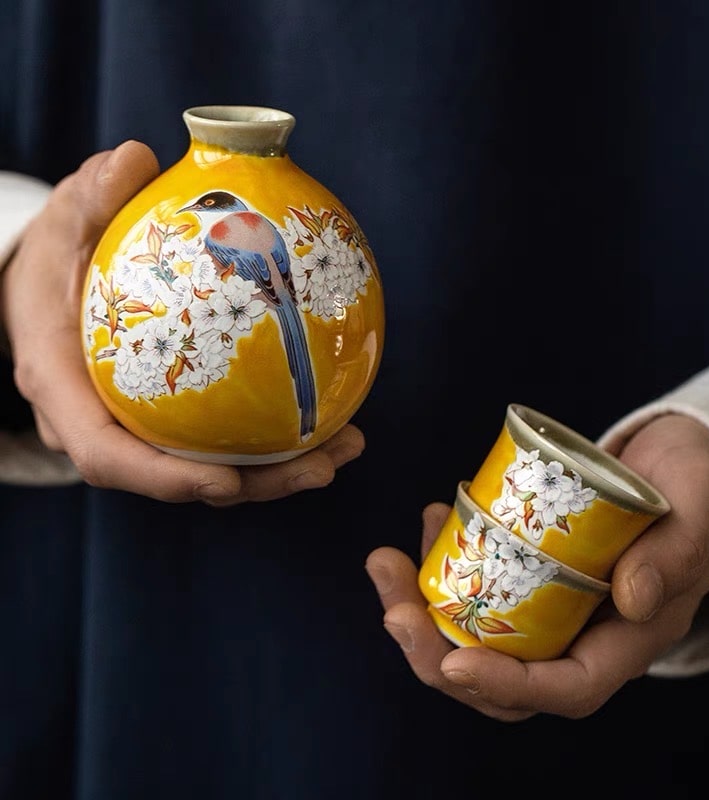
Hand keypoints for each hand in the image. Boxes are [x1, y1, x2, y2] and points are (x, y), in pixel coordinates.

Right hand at [0, 141, 363, 503]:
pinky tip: (332, 416)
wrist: (49, 288)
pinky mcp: (175, 418)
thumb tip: (133, 157)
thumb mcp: (61, 222)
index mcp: (67, 395)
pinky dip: (278, 436)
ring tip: (347, 446)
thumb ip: (89, 197)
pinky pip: (226, 436)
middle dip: (254, 485)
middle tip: (323, 468)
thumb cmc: (54, 258)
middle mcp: (107, 426)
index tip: (226, 484)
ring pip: (214, 467)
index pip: (108, 456)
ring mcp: (143, 428)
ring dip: (283, 468)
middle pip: (180, 478)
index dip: (166, 479)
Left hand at [365, 413, 708, 720]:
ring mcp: (550, 601)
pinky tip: (432, 517)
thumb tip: (634, 601)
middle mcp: (581, 631)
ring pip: (475, 630)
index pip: (566, 687)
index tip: (455, 662)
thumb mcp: (701, 512)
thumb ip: (677, 555)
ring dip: (420, 605)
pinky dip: (443, 557)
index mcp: (629, 638)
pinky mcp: (529, 566)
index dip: (508, 687)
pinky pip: (478, 580)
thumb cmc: (700, 488)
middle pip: (501, 673)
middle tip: (394, 608)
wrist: (681, 462)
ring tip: (386, 562)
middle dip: (435, 653)